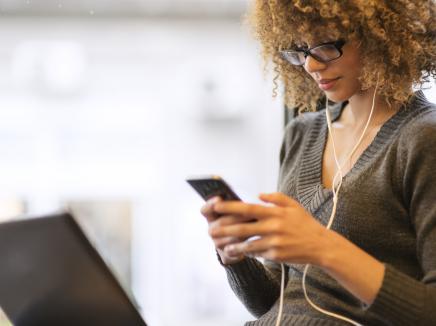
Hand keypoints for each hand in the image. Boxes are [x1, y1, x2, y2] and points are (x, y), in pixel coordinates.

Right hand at [201, 197, 252, 264]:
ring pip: (230, 235)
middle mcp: (211, 230)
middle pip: (221, 222)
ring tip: (257, 224)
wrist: (241, 245)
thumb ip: (236, 205)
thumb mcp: (236, 212)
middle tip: (250, 212)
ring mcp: (217, 243)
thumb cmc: (239, 222)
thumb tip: (247, 195)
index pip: (205, 210)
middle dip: (236, 217)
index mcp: (211, 217)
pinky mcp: (225, 255)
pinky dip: (247, 242)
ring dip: (244, 229)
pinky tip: (256, 238)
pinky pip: (235, 248)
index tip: (219, 199)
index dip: (210, 204)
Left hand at [209, 192, 330, 264]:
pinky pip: (257, 254)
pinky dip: (247, 253)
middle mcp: (273, 227)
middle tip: (212, 230)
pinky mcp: (275, 255)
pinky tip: (239, 252)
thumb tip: (259, 195)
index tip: (216, 206)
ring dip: (233, 245)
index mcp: (275, 213)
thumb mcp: (293, 205)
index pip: (248, 208)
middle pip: (242, 228)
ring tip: (222, 246)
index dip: (230, 207)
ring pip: (247, 244)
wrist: (320, 245)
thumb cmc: (305, 224)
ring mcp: (274, 242)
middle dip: (225, 229)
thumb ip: (276, 198)